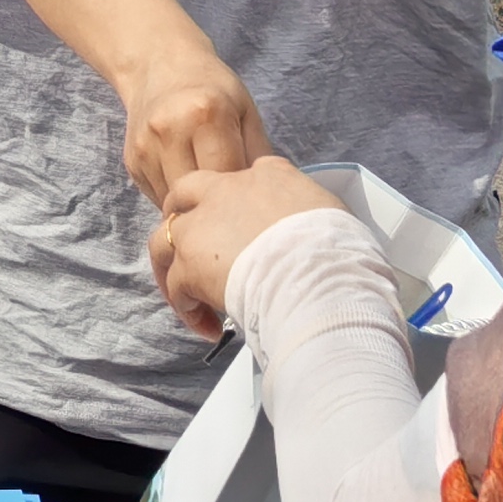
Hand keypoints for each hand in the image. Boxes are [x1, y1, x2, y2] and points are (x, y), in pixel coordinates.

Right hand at [116, 39, 270, 200]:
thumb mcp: (246, 110)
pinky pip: (159, 198)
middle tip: (233, 201)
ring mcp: (146, 148)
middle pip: (198, 193)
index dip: (242, 191)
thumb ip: (259, 154)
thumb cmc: (212, 89)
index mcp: (205, 114)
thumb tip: (266, 198)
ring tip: (210, 191)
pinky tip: (188, 180)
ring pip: (176, 203)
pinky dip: (177, 199)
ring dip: (195, 206)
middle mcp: (169, 131)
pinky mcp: (132, 163)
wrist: (159, 66)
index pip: (227, 175)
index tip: (251, 192)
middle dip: (218, 204)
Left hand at [148, 156, 338, 340]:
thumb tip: (312, 230)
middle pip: (184, 193)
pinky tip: (206, 326)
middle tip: (194, 252)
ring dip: (173, 268)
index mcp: (267, 175)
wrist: (319, 277)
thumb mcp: (331, 213)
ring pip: (164, 238)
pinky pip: (175, 287)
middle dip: (182, 219)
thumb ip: (309, 212)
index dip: (234, 203)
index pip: (239, 177)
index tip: (242, 229)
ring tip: (191, 298)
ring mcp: (202, 225)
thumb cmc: (338, 252)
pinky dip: (187, 308)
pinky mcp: (190, 264)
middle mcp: (226, 190)